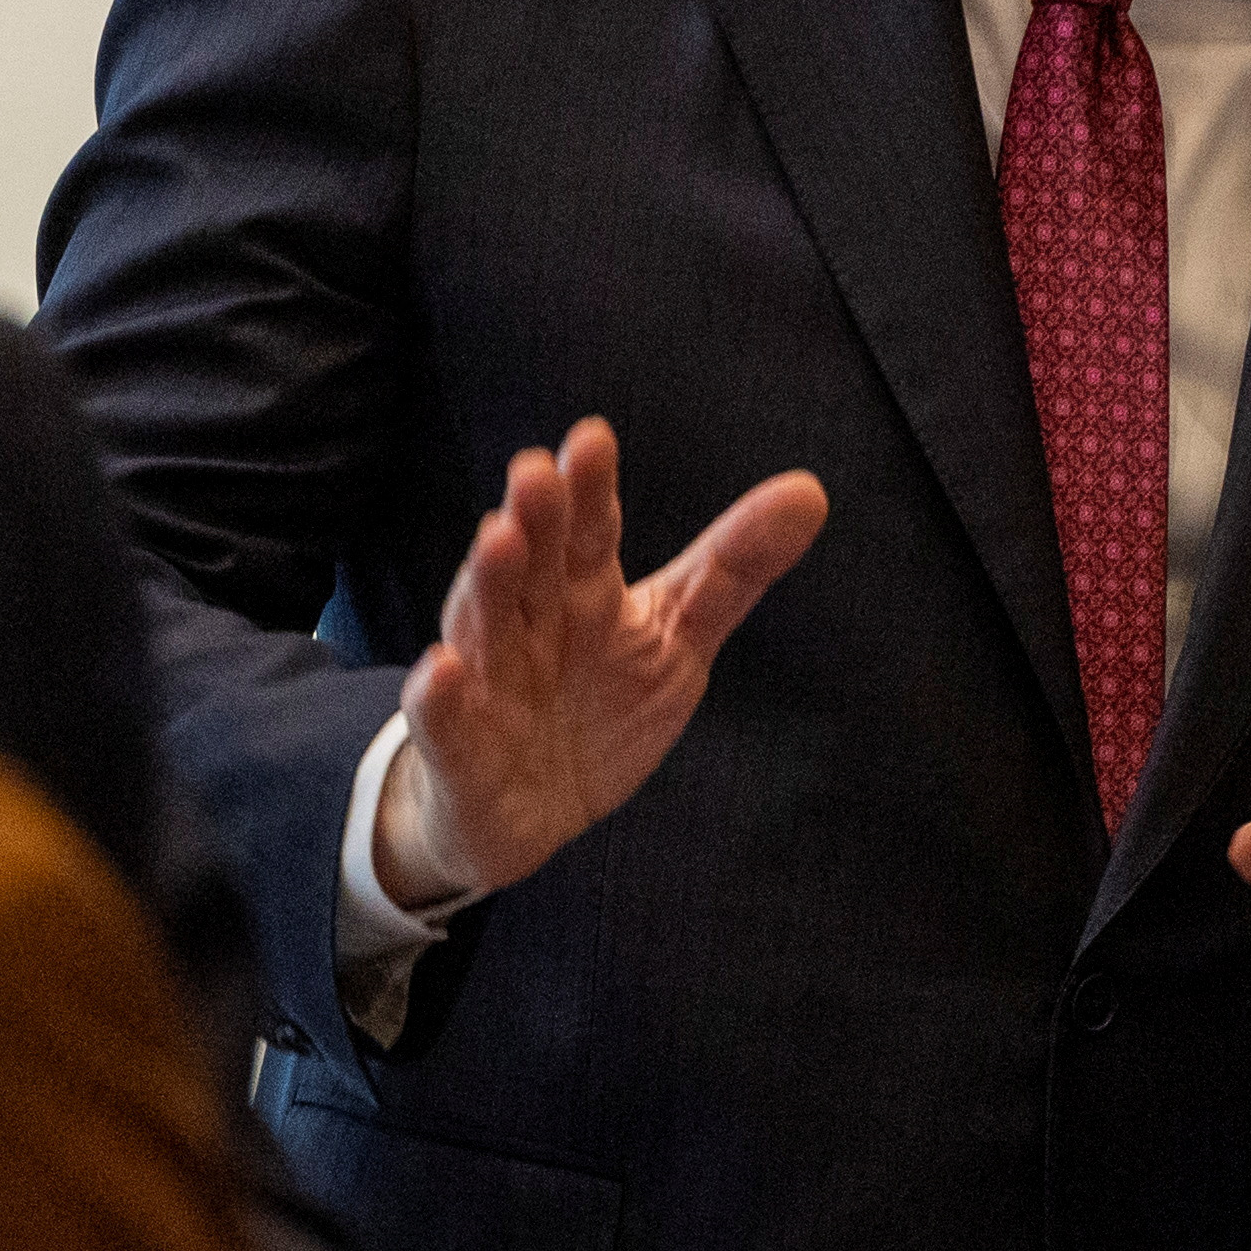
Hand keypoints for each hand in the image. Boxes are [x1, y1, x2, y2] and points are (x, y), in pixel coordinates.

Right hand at [374, 417, 827, 906]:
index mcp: (584, 592)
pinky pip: (445, 720)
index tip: (593, 438)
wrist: (530, 812)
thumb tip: (810, 491)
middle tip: (539, 469)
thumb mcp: (679, 639)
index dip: (591, 488)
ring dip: (486, 582)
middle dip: (536, 518)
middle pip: (532, 564)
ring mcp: (488, 682)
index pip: (590, 532)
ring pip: (483, 623)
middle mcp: (530, 623)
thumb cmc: (602, 705)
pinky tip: (442, 667)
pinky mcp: (459, 750)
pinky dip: (440, 695)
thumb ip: (734, 570)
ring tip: (498, 537)